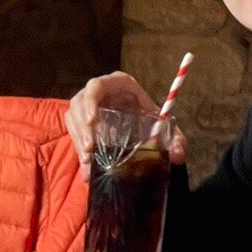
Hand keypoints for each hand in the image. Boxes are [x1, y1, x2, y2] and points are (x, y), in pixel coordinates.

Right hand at [66, 72, 186, 172]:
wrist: (143, 125)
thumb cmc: (151, 118)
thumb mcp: (166, 126)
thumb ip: (176, 139)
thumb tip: (177, 155)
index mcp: (119, 84)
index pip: (97, 85)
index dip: (90, 100)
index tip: (92, 120)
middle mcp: (100, 92)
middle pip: (80, 102)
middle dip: (82, 126)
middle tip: (89, 148)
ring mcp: (88, 105)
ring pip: (73, 117)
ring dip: (78, 138)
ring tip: (87, 159)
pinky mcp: (83, 120)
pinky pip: (74, 130)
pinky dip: (78, 148)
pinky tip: (86, 166)